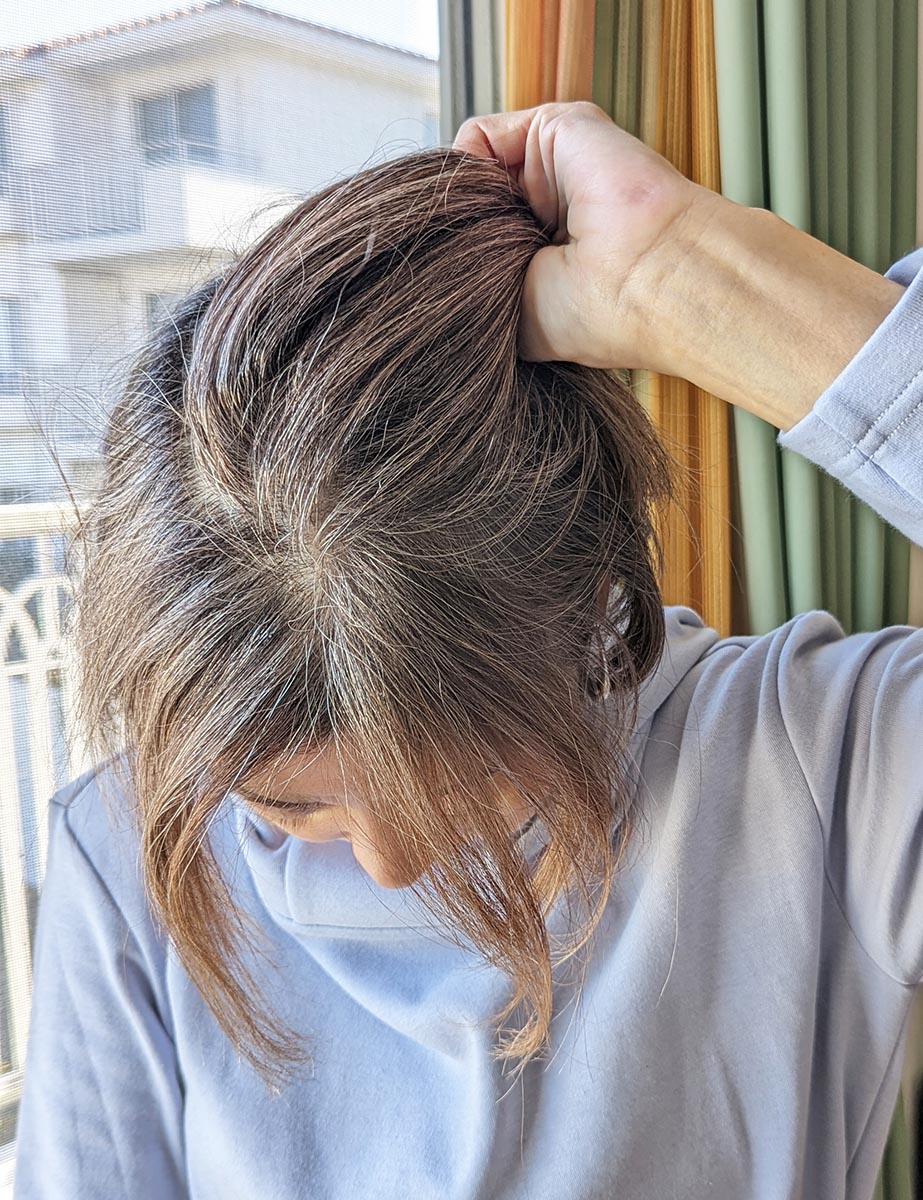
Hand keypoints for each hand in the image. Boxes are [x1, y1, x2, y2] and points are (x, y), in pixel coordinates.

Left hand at [453, 101, 718, 370]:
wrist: (647, 281)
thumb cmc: (591, 316)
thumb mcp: (514, 315)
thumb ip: (476, 282)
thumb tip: (432, 261)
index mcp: (548, 255)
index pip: (482, 242)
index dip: (457, 258)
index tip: (450, 287)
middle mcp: (550, 208)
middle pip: (473, 207)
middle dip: (457, 233)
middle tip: (469, 265)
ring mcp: (556, 165)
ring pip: (474, 174)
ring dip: (465, 206)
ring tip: (488, 242)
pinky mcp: (556, 127)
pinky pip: (477, 138)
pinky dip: (466, 172)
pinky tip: (488, 208)